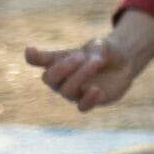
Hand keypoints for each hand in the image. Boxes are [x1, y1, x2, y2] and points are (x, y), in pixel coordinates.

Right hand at [24, 10, 153, 112]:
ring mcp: (74, 92)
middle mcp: (62, 79)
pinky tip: (96, 89)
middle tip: (80, 55)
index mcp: (59, 61)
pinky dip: (88, 99)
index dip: (34, 57)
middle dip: (62, 68)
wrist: (123, 64)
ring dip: (80, 76)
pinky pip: (82, 107)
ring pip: (67, 90)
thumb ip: (93, 51)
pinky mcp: (89, 101)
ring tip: (96, 62)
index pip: (40, 61)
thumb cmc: (105, 53)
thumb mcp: (100, 45)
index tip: (30, 51)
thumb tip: (87, 59)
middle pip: (49, 78)